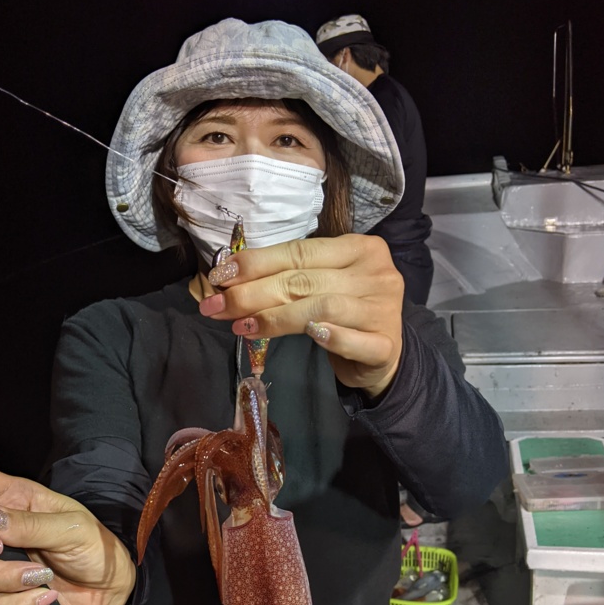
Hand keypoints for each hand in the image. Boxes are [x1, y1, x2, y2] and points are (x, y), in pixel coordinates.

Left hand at [200, 234, 403, 396]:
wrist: (384, 356)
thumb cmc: (345, 315)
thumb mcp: (321, 285)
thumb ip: (289, 278)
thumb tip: (229, 281)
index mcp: (358, 248)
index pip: (299, 252)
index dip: (256, 264)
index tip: (220, 278)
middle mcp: (375, 273)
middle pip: (304, 280)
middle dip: (253, 293)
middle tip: (217, 307)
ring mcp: (383, 308)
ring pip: (322, 308)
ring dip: (276, 318)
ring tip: (242, 327)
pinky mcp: (386, 345)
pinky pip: (354, 341)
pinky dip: (330, 338)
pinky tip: (310, 336)